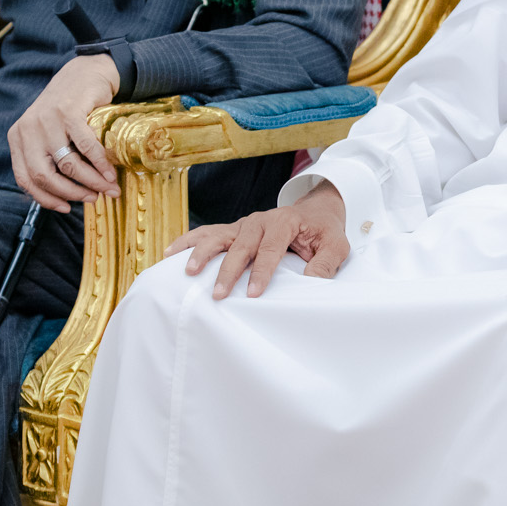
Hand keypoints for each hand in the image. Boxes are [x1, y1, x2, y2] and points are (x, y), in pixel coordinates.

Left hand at [7, 53, 120, 211]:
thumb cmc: (68, 108)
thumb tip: (63, 197)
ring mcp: (47, 119)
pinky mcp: (68, 112)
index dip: (45, 199)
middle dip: (70, 193)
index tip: (66, 208)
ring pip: (68, 165)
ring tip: (108, 188)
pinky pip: (85, 148)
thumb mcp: (47, 131)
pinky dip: (100, 164)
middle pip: (44, 176)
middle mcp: (27, 128)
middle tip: (91, 199)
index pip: (25, 178)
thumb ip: (47, 157)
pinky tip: (110, 173)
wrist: (85, 72)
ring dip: (91, 182)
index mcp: (17, 136)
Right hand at [168, 185, 348, 298]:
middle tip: (219, 294)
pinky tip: (170, 254)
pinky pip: (207, 233)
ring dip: (202, 253)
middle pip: (240, 246)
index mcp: (284, 222)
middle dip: (228, 271)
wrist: (315, 211)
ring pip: (218, 236)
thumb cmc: (324, 231)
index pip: (270, 248)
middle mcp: (259, 220)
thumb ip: (326, 263)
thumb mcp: (336, 246)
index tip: (254, 293)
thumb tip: (310, 281)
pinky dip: (188, 242)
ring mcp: (243, 224)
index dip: (262, 271)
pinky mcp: (233, 230)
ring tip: (189, 272)